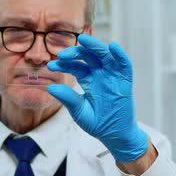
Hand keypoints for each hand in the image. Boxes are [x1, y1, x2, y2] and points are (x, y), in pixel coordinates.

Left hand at [46, 34, 147, 162]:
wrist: (115, 135)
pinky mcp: (125, 81)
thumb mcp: (79, 111)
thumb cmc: (97, 123)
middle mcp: (100, 74)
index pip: (75, 66)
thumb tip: (50, 88)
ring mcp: (113, 76)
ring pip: (104, 56)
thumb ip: (67, 99)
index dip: (63, 64)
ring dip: (95, 46)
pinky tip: (113, 47)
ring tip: (83, 39)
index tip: (50, 65)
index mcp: (88, 80)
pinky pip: (125, 64)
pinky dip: (120, 55)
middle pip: (88, 56)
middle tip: (62, 54)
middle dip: (76, 52)